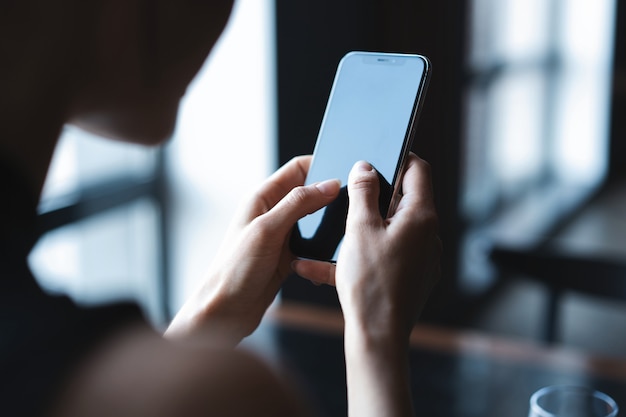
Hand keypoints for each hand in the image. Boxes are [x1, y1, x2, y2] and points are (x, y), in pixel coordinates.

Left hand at [165, 156, 340, 344]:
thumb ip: (298, 204)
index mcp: (263, 198)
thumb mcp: (268, 230)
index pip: (297, 169)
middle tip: (353, 201)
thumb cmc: (235, 269)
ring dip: (328, 223)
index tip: (345, 172)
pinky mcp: (288, 256)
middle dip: (331, 195)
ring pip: (314, 219)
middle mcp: (272, 213)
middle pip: (309, 192)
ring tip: (346, 229)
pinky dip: (324, 247)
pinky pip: (313, 244)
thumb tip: (329, 184)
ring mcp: (281, 235)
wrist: (225, 311)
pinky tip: (332, 255)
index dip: (321, 165)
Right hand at [293, 153, 440, 333]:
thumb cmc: (370, 281)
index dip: (399, 157)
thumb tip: (365, 168)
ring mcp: (423, 257)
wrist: (378, 333)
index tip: (378, 156)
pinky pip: (388, 254)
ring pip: (392, 229)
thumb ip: (362, 192)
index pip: (419, 170)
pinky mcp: (413, 275)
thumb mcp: (359, 228)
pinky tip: (330, 265)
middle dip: (375, 196)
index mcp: (421, 217)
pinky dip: (365, 252)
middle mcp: (429, 235)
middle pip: (404, 200)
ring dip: (365, 227)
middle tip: (350, 197)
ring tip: (336, 235)